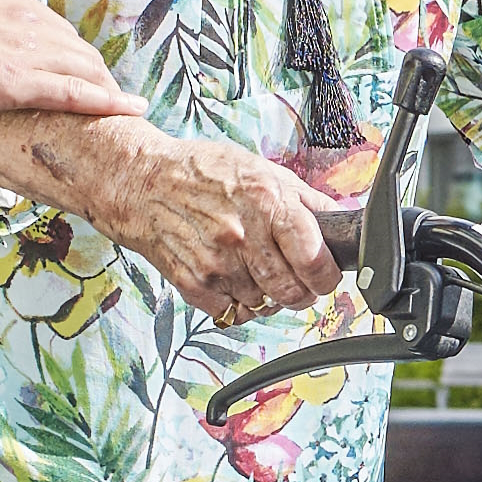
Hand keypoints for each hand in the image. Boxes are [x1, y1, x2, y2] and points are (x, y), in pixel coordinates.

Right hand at [0, 0, 129, 122]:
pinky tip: (129, 111)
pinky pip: (72, 93)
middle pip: (80, 51)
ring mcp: (25, 53)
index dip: (73, 52)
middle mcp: (28, 22)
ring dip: (110, 91)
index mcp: (14, 0)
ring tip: (127, 109)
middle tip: (113, 98)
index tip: (83, 70)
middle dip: (99, 74)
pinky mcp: (14, 83)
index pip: (59, 30)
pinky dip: (105, 102)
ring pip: (84, 71)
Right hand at [75, 129, 344, 329]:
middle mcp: (242, 236)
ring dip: (269, 296)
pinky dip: (238, 302)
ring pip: (264, 305)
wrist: (140, 181)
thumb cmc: (201, 172)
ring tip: (258, 271)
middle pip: (292, 292)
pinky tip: (233, 278)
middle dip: (303, 291)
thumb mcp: (260, 169)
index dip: (327, 275)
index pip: (315, 260)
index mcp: (266, 201)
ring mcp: (216, 264)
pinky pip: (232, 311)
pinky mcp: (193, 284)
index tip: (326, 275)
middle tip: (298, 279)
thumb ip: (305, 199)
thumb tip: (342, 221)